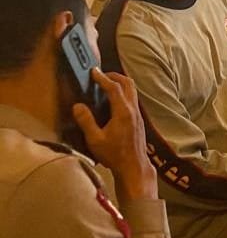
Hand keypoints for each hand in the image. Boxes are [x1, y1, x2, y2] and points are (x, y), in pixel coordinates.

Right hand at [72, 70, 156, 200]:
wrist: (134, 166)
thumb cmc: (115, 155)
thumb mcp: (95, 140)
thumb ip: (86, 121)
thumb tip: (78, 106)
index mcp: (123, 112)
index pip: (114, 88)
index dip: (103, 77)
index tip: (93, 71)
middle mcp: (133, 110)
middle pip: (128, 84)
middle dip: (114, 76)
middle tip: (100, 75)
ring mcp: (138, 114)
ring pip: (132, 90)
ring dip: (120, 83)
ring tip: (105, 84)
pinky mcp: (138, 119)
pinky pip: (132, 98)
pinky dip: (123, 92)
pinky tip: (112, 100)